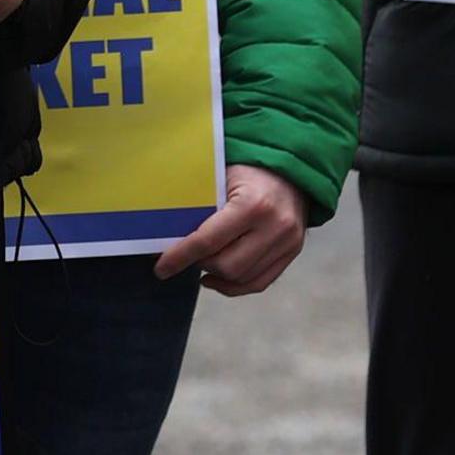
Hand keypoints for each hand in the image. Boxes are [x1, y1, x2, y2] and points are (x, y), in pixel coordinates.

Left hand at [153, 164, 308, 295]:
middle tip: (186, 255)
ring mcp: (288, 243)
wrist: (292, 168)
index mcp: (252, 204)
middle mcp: (274, 227)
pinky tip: (216, 278)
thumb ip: (200, 205)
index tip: (162, 268)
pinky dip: (234, 286)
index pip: (209, 241)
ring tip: (201, 264)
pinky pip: (259, 282)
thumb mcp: (221, 176)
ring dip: (216, 276)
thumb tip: (167, 233)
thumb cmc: (249, 167)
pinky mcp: (293, 252)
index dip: (181, 257)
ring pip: (242, 278)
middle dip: (200, 264)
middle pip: (227, 266)